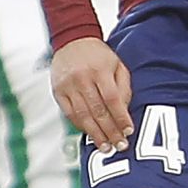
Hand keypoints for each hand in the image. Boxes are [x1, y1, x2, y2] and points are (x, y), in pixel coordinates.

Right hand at [51, 36, 132, 153]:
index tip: (128, 131)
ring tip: (105, 147)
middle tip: (119, 146)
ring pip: (83, 116)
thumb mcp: (117, 64)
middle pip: (97, 111)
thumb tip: (124, 112)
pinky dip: (81, 126)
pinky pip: (70, 114)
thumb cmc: (99, 56)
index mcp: (100, 70)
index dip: (120, 117)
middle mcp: (82, 78)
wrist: (73, 41)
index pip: (112, 99)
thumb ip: (123, 87)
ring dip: (95, 134)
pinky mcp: (58, 91)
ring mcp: (68, 86)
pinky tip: (90, 134)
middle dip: (110, 131)